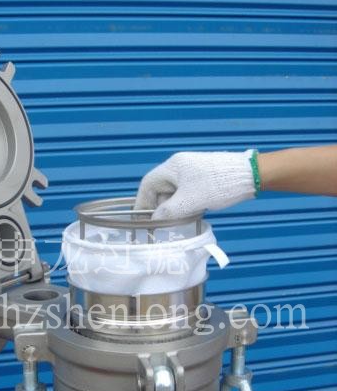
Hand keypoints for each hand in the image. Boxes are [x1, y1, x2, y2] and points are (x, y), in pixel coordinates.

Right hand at [135, 150, 255, 219]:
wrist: (250, 175)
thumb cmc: (217, 185)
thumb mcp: (189, 202)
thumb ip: (168, 212)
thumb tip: (155, 219)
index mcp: (173, 167)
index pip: (148, 184)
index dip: (141, 202)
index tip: (141, 219)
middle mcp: (180, 166)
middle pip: (161, 189)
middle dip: (161, 207)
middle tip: (165, 224)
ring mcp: (192, 171)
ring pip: (175, 193)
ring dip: (176, 207)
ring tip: (184, 219)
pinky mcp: (203, 177)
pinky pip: (187, 192)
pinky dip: (187, 204)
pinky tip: (195, 212)